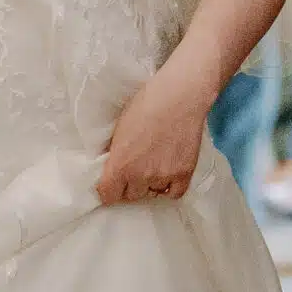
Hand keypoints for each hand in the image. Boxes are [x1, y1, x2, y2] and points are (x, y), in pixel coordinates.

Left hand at [97, 63, 214, 206]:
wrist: (179, 96)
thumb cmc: (146, 103)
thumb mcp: (120, 127)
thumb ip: (116, 152)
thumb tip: (112, 164)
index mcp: (120, 165)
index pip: (107, 195)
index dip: (108, 190)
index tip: (111, 183)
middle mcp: (140, 176)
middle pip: (131, 195)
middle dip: (130, 185)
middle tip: (135, 169)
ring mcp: (164, 177)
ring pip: (152, 193)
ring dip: (150, 184)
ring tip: (154, 166)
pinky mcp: (184, 174)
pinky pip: (174, 193)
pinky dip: (170, 187)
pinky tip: (168, 175)